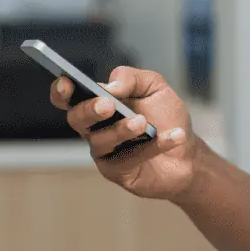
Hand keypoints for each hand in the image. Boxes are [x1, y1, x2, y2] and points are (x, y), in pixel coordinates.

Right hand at [51, 66, 197, 200]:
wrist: (187, 153)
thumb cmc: (166, 117)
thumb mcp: (154, 88)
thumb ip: (131, 78)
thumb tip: (110, 85)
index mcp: (98, 103)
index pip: (69, 97)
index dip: (61, 91)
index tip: (66, 82)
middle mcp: (95, 128)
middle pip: (76, 119)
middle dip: (89, 110)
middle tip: (108, 105)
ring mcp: (104, 152)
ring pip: (101, 141)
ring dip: (122, 130)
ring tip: (143, 122)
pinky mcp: (118, 172)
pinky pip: (128, 159)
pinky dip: (153, 146)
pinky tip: (174, 136)